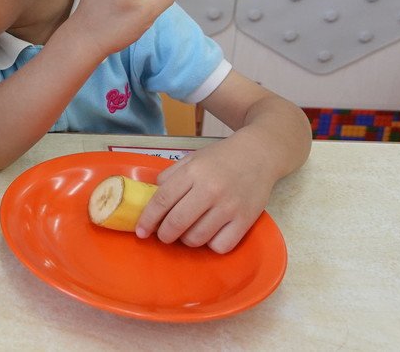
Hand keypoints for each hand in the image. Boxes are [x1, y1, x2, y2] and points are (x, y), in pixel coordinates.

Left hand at [134, 137, 275, 253]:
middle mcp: (210, 190)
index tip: (140, 231)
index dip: (147, 219)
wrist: (259, 154)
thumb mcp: (191, 159)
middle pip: (176, 223)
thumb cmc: (221, 158)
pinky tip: (210, 234)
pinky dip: (210, 245)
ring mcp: (230, 207)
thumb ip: (170, 177)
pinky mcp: (246, 221)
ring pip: (197, 238)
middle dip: (164, 235)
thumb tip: (151, 201)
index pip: (162, 201)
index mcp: (193, 172)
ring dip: (186, 240)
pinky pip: (220, 246)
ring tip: (188, 231)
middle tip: (163, 235)